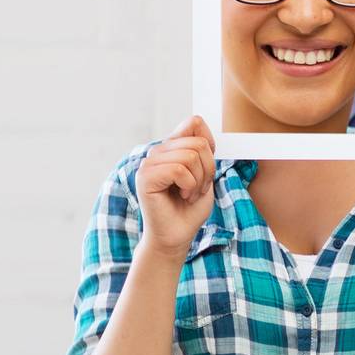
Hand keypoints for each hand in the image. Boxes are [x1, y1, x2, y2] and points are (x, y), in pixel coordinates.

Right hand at [134, 116, 217, 261]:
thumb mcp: (204, 172)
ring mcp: (149, 164)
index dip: (209, 145)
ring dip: (199, 180)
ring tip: (189, 193)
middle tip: (198, 188)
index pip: (193, 123)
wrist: (177, 235)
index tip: (206, 168)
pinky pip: (179, 170)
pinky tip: (182, 196)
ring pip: (190, 156)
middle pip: (198, 143)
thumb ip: (201, 147)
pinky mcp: (145, 177)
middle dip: (208, 169)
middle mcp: (157, 152)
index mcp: (171, 148)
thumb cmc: (190, 207)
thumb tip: (196, 119)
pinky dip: (189, 186)